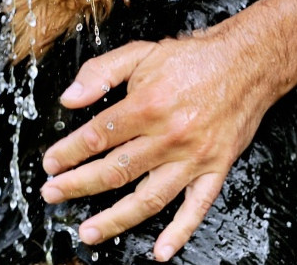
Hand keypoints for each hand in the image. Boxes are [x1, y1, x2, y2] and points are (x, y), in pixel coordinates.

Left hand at [40, 20, 278, 261]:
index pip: (98, 135)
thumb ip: (101, 71)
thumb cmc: (193, 58)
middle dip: (78, 185)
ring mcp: (193, 157)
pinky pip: (196, 208)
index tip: (50, 163)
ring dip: (115, 219)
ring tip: (88, 231)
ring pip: (148, 198)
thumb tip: (69, 98)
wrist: (246, 62)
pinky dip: (179, 233)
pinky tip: (160, 251)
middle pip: (115, 170)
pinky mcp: (215, 169)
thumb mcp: (142, 52)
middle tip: (52, 194)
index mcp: (148, 104)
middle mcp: (169, 135)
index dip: (69, 152)